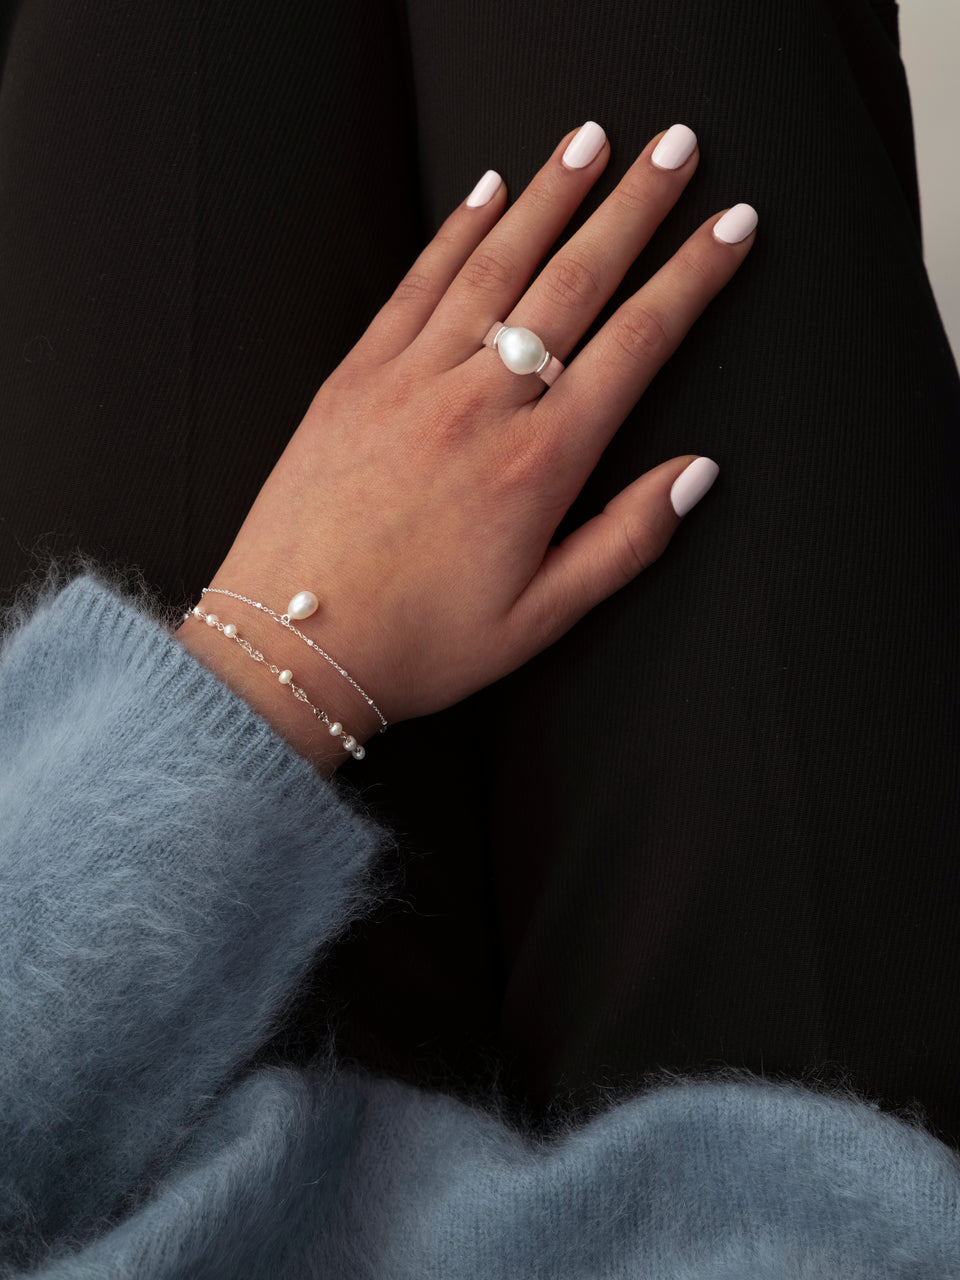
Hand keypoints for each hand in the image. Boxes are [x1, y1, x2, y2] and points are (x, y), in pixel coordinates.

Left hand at [178, 122, 756, 769]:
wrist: (293, 646)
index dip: (692, 277)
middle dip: (634, 206)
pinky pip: (415, 284)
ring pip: (497, 264)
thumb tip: (697, 473)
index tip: (729, 226)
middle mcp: (480, 405)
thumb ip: (627, 541)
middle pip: (573, 281)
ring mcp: (412, 381)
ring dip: (550, 195)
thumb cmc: (417, 639)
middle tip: (676, 148)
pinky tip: (488, 193)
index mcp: (538, 465)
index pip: (637, 343)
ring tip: (591, 140)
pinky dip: (457, 232)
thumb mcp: (542, 617)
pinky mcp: (356, 377)